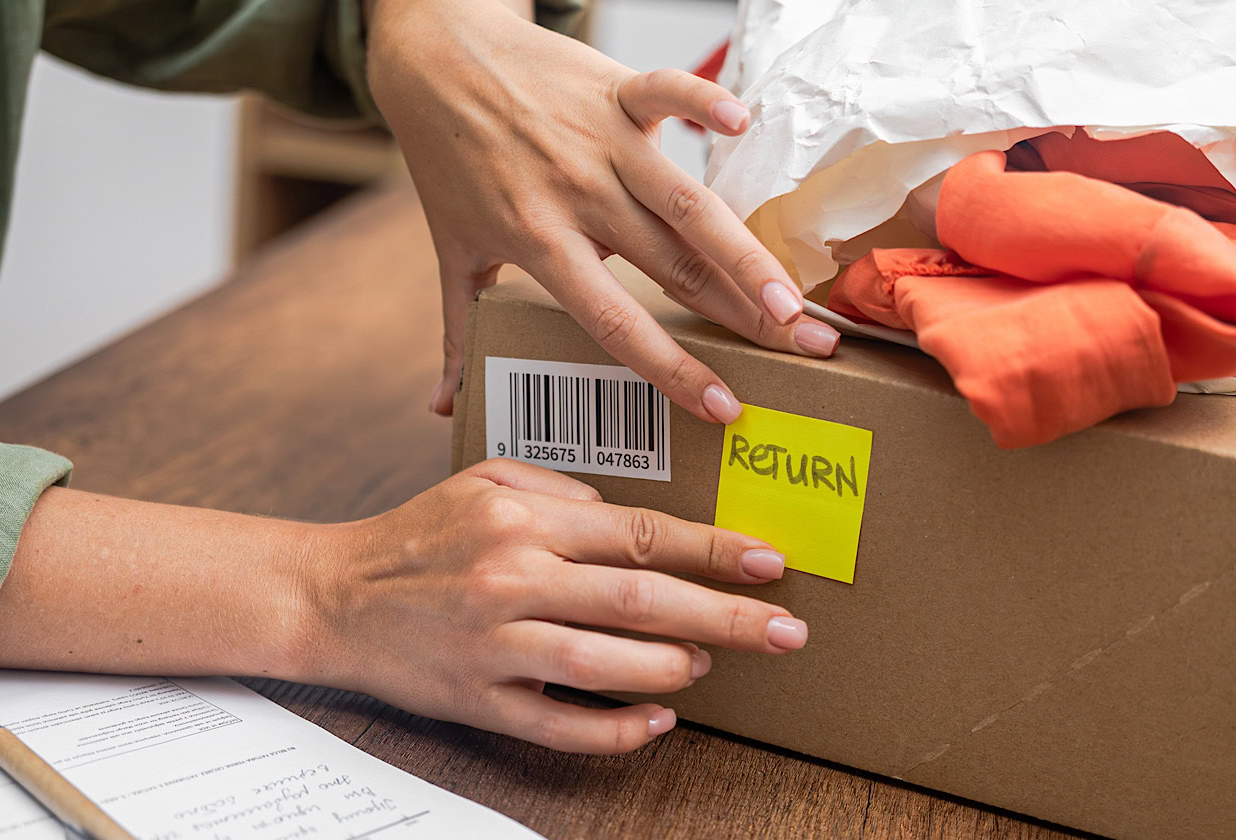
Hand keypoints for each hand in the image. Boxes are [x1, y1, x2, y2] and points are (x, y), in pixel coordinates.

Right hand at [300, 459, 806, 753]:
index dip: (711, 549)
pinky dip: (616, 728)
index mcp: (519, 519)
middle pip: (638, 598)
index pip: (637, 532)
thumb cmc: (417, 535)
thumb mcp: (483, 479)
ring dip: (672, 666)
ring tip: (712, 665)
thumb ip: (560, 487)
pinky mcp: (475, 700)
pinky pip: (558, 725)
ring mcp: (492, 645)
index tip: (767, 561)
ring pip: (604, 663)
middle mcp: (510, 578)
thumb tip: (629, 517)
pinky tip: (660, 721)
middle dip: (723, 615)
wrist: (332, 596)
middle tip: (786, 628)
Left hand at [363, 0, 840, 422]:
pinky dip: (702, 102)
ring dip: (745, 249)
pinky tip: (745, 123)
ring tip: (793, 297)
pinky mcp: (613, 90)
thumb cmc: (448, 160)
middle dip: (742, 317)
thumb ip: (458, 329)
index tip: (722, 406)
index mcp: (538, 241)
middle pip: (674, 266)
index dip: (670, 367)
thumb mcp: (452, 248)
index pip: (614, 320)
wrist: (432, 59)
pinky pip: (665, 93)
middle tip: (802, 352)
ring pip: (686, 201)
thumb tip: (444, 407)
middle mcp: (576, 195)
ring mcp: (599, 140)